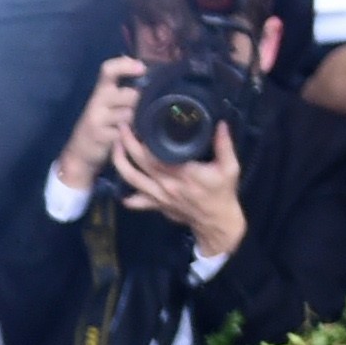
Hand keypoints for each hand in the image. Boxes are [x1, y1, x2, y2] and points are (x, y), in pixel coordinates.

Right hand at [54, 50, 139, 190]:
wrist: (79, 154)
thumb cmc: (99, 125)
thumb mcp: (105, 105)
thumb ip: (121, 91)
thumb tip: (143, 72)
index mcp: (100, 91)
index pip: (108, 70)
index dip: (125, 65)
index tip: (142, 68)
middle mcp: (97, 102)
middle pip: (128, 94)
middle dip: (140, 102)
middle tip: (143, 110)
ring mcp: (97, 119)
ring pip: (129, 114)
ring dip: (137, 121)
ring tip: (135, 126)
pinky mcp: (101, 137)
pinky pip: (124, 131)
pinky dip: (131, 135)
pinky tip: (130, 137)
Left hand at [117, 119, 245, 257]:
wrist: (216, 221)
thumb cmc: (222, 193)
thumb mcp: (230, 168)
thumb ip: (224, 145)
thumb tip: (220, 123)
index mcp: (183, 173)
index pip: (156, 155)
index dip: (143, 139)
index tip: (137, 123)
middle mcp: (167, 184)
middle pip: (139, 163)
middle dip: (127, 144)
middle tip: (123, 127)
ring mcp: (159, 196)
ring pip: (132, 179)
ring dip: (120, 163)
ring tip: (116, 146)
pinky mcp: (157, 205)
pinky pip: (136, 201)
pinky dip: (125, 194)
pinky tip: (120, 183)